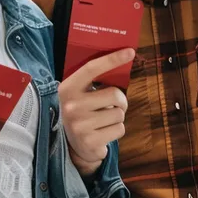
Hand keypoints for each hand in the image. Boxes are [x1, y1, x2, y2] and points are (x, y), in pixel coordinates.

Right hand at [59, 49, 134, 175]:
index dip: (112, 59)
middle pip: (114, 94)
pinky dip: (116, 131)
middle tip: (113, 106)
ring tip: (104, 121)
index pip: (91, 69)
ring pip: (119, 114)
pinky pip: (119, 129)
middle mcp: (71, 106)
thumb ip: (95, 82)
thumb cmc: (84, 113)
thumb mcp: (81, 95)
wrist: (73, 146)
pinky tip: (104, 133)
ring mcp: (79, 125)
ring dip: (117, 118)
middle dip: (120, 101)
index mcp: (67, 89)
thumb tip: (123, 60)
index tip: (130, 51)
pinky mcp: (90, 141)